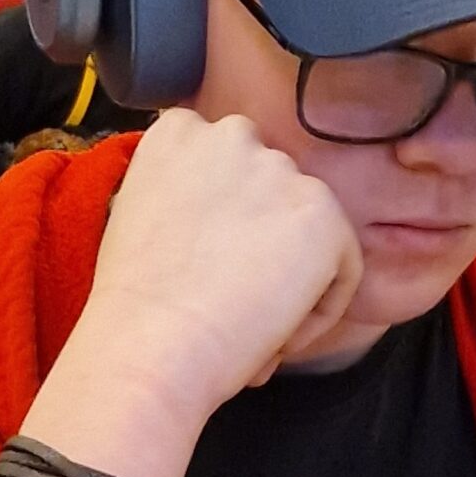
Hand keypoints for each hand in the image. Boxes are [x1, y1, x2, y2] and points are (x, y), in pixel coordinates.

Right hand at [21, 112, 364, 476]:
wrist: (149, 344)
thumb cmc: (132, 306)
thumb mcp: (139, 219)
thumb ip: (185, 199)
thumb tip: (226, 231)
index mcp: (179, 132)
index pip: (228, 164)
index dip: (227, 223)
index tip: (210, 267)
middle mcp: (233, 135)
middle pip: (273, 194)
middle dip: (263, 245)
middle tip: (235, 300)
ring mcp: (281, 171)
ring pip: (308, 232)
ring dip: (290, 278)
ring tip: (252, 327)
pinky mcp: (322, 215)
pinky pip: (342, 269)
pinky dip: (317, 312)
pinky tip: (275, 340)